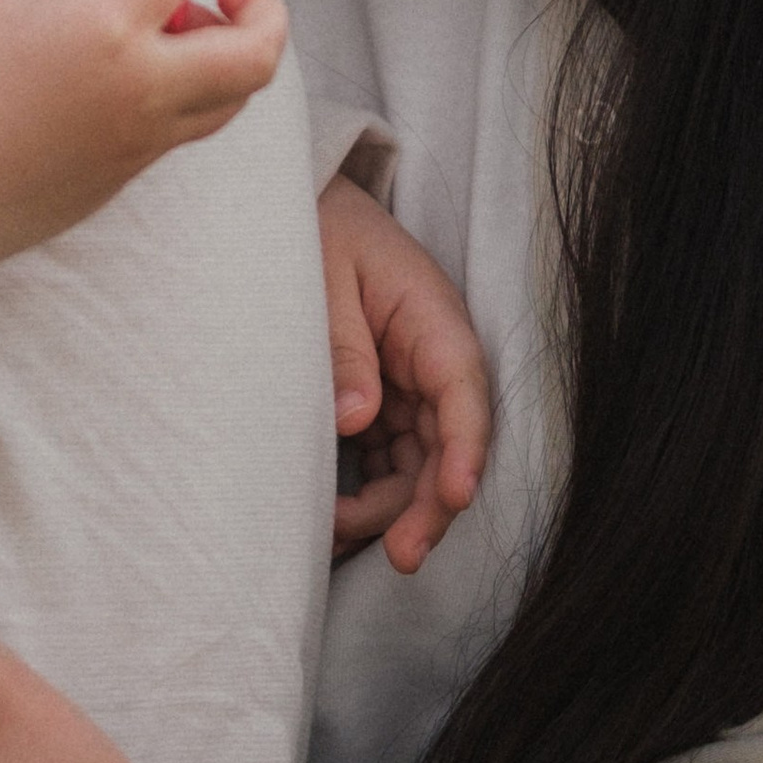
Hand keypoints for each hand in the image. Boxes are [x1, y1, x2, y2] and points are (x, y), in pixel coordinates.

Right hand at [0, 0, 285, 329]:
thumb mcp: (4, 9)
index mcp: (107, 30)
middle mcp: (143, 89)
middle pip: (256, 52)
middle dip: (262, 6)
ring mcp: (143, 140)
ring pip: (232, 96)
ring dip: (226, 50)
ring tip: (174, 23)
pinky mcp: (129, 174)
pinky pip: (187, 122)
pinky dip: (189, 84)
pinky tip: (139, 65)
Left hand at [319, 178, 490, 573]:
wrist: (295, 206)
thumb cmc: (314, 230)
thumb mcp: (321, 277)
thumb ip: (341, 347)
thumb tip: (354, 420)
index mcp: (429, 314)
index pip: (462, 387)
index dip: (466, 447)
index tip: (456, 496)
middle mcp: (430, 356)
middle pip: (448, 441)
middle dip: (429, 505)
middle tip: (399, 556)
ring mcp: (408, 383)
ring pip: (419, 462)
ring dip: (390, 508)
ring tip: (333, 534)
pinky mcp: (381, 401)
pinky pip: (387, 458)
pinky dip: (366, 491)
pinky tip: (332, 519)